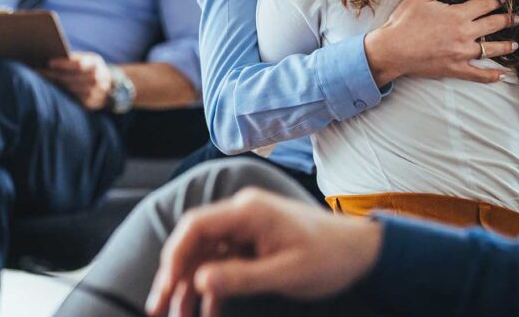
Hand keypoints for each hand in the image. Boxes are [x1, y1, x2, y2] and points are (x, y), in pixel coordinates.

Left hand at [39, 51, 111, 110]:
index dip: (63, 64)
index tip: (49, 63)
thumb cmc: (90, 68)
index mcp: (96, 63)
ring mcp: (95, 92)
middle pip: (72, 78)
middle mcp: (98, 78)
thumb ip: (73, 58)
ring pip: (71, 89)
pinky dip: (62, 93)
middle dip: (55, 75)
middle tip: (40, 71)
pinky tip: (53, 88)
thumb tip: (51, 58)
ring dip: (56, 84)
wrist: (108, 84)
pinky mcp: (90, 103)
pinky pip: (72, 98)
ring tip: (44, 80)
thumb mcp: (87, 59)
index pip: (78, 65)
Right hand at [146, 189, 382, 316]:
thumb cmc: (329, 258)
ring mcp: (244, 229)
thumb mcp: (287, 273)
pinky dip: (212, 286)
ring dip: (190, 285)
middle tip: (158, 307)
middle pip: (193, 242)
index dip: (175, 254)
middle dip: (174, 275)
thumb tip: (199, 281)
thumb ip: (242, 277)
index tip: (167, 285)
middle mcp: (240, 214)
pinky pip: (221, 263)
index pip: (196, 225)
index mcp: (247, 212)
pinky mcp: (250, 244)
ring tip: (178, 316)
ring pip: (204, 255)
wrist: (361, 252)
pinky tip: (207, 310)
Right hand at [365, 0, 517, 85]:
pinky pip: (479, 74)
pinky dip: (492, 75)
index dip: (497, 0)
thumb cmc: (403, 22)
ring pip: (491, 49)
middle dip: (508, 20)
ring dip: (506, 45)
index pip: (486, 4)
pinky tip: (501, 74)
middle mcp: (465, 33)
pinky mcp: (455, 69)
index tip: (502, 0)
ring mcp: (462, 53)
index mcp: (458, 15)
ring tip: (514, 44)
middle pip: (494, 24)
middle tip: (515, 18)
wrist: (392, 49)